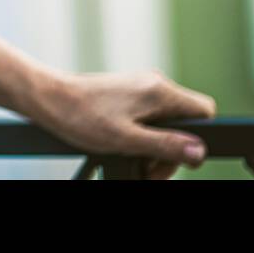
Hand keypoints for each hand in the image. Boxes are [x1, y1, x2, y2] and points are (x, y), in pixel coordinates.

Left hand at [24, 68, 215, 179]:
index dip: (197, 139)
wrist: (50, 100)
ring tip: (132, 158)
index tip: (176, 158)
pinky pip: (149, 116)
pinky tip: (123, 145)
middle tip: (148, 169)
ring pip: (166, 121)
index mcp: (159, 91)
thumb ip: (166, 145)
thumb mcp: (128, 140)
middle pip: (184, 121)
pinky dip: (142, 135)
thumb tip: (199, 151)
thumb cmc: (83, 117)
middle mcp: (154, 83)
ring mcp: (140, 86)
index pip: (204, 110)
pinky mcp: (127, 92)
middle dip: (171, 150)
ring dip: (155, 145)